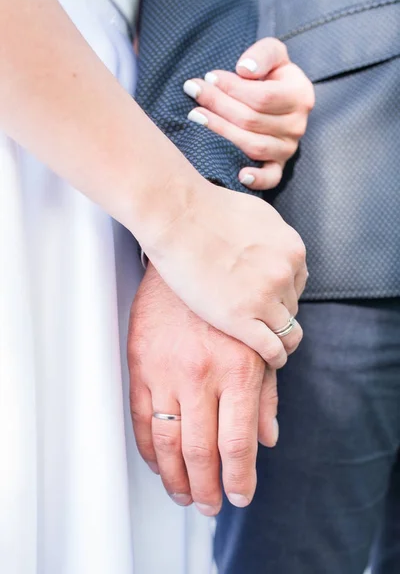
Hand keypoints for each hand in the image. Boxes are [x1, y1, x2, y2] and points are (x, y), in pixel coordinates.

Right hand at [128, 263, 280, 514]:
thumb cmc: (228, 303)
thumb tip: (268, 439)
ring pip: (168, 441)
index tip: (239, 496)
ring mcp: (166, 371)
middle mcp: (201, 374)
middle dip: (207, 488)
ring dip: (175, 477)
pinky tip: (158, 463)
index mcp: (238, 370)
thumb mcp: (258, 345)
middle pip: (200, 451)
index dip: (239, 478)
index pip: (238, 442)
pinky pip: (142, 418)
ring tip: (184, 494)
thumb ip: (265, 395)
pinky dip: (149, 449)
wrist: (188, 259)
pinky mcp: (141, 364)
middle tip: (210, 505)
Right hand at [146, 182, 305, 369]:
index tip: (268, 301)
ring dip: (279, 339)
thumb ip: (272, 238)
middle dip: (276, 313)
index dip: (282, 295)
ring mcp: (265, 298)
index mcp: (292, 250)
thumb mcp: (258, 216)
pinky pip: (272, 349)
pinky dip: (275, 358)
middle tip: (256, 318)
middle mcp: (284, 274)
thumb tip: (274, 248)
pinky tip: (269, 361)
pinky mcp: (242, 320)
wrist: (178, 217)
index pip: (298, 284)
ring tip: (270, 348)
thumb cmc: (207, 210)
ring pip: (287, 331)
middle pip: (291, 307)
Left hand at [183, 37, 314, 189]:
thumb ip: (262, 55)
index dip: (232, 88)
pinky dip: (257, 180)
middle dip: (218, 105)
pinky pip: (271, 178)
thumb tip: (244, 70)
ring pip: (252, 145)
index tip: (209, 77)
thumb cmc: (271, 75)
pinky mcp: (279, 166)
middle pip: (251, 120)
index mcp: (299, 96)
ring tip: (196, 117)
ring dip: (221, 132)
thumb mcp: (272, 54)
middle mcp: (297, 125)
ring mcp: (288, 149)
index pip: (262, 97)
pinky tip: (240, 175)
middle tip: (194, 92)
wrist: (280, 99)